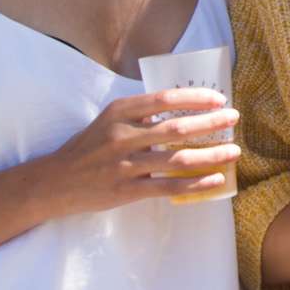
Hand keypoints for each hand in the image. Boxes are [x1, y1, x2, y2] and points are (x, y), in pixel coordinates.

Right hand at [36, 87, 241, 213]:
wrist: (56, 181)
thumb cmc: (88, 148)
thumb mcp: (109, 120)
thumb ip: (140, 114)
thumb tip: (181, 108)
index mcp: (119, 112)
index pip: (164, 99)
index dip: (195, 98)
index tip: (218, 98)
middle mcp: (122, 135)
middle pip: (175, 128)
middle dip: (210, 123)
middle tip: (233, 119)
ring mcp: (125, 164)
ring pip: (176, 159)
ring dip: (210, 155)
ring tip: (234, 152)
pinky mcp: (126, 190)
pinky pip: (168, 186)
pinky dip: (195, 183)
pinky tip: (215, 180)